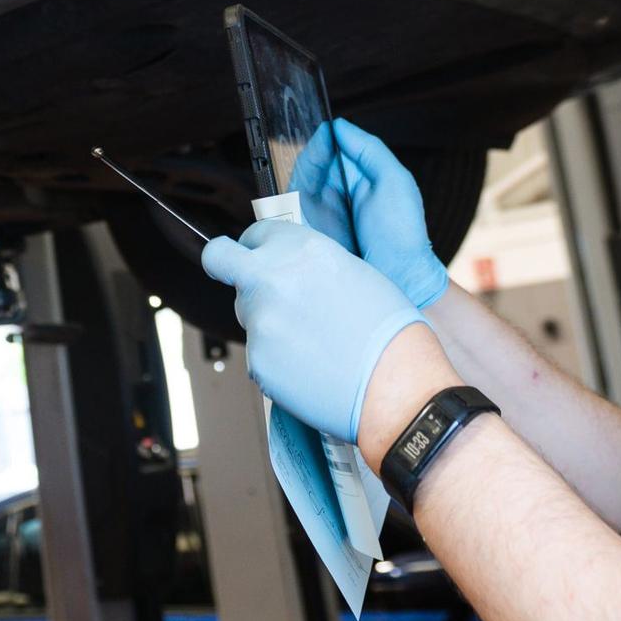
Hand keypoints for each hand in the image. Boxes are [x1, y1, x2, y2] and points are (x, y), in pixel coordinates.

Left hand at [201, 219, 424, 442]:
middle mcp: (273, 279)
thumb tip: (291, 266)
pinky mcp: (257, 360)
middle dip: (231, 268)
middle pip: (224, 261)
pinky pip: (258, 352)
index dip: (258, 246)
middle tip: (249, 283)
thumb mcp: (357, 272)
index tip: (258, 255)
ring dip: (267, 321)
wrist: (397, 387)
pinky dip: (277, 358)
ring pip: (246, 313)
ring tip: (311, 341)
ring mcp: (261, 321)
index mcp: (303, 250)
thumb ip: (311, 263)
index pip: (255, 233)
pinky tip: (310, 365)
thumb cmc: (391, 335)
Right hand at [289, 119, 448, 308]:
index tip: (325, 131)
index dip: (325, 140)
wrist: (400, 279)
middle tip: (319, 147)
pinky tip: (302, 187)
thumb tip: (339, 127)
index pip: (331, 151)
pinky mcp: (305, 233)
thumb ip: (369, 149)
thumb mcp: (395, 181)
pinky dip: (291, 194)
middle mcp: (334, 196)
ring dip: (303, 172)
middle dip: (312, 153)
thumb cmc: (402, 236)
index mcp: (356, 181)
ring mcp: (319, 215)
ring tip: (316, 166)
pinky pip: (288, 207)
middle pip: (310, 165)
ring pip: (297, 183)